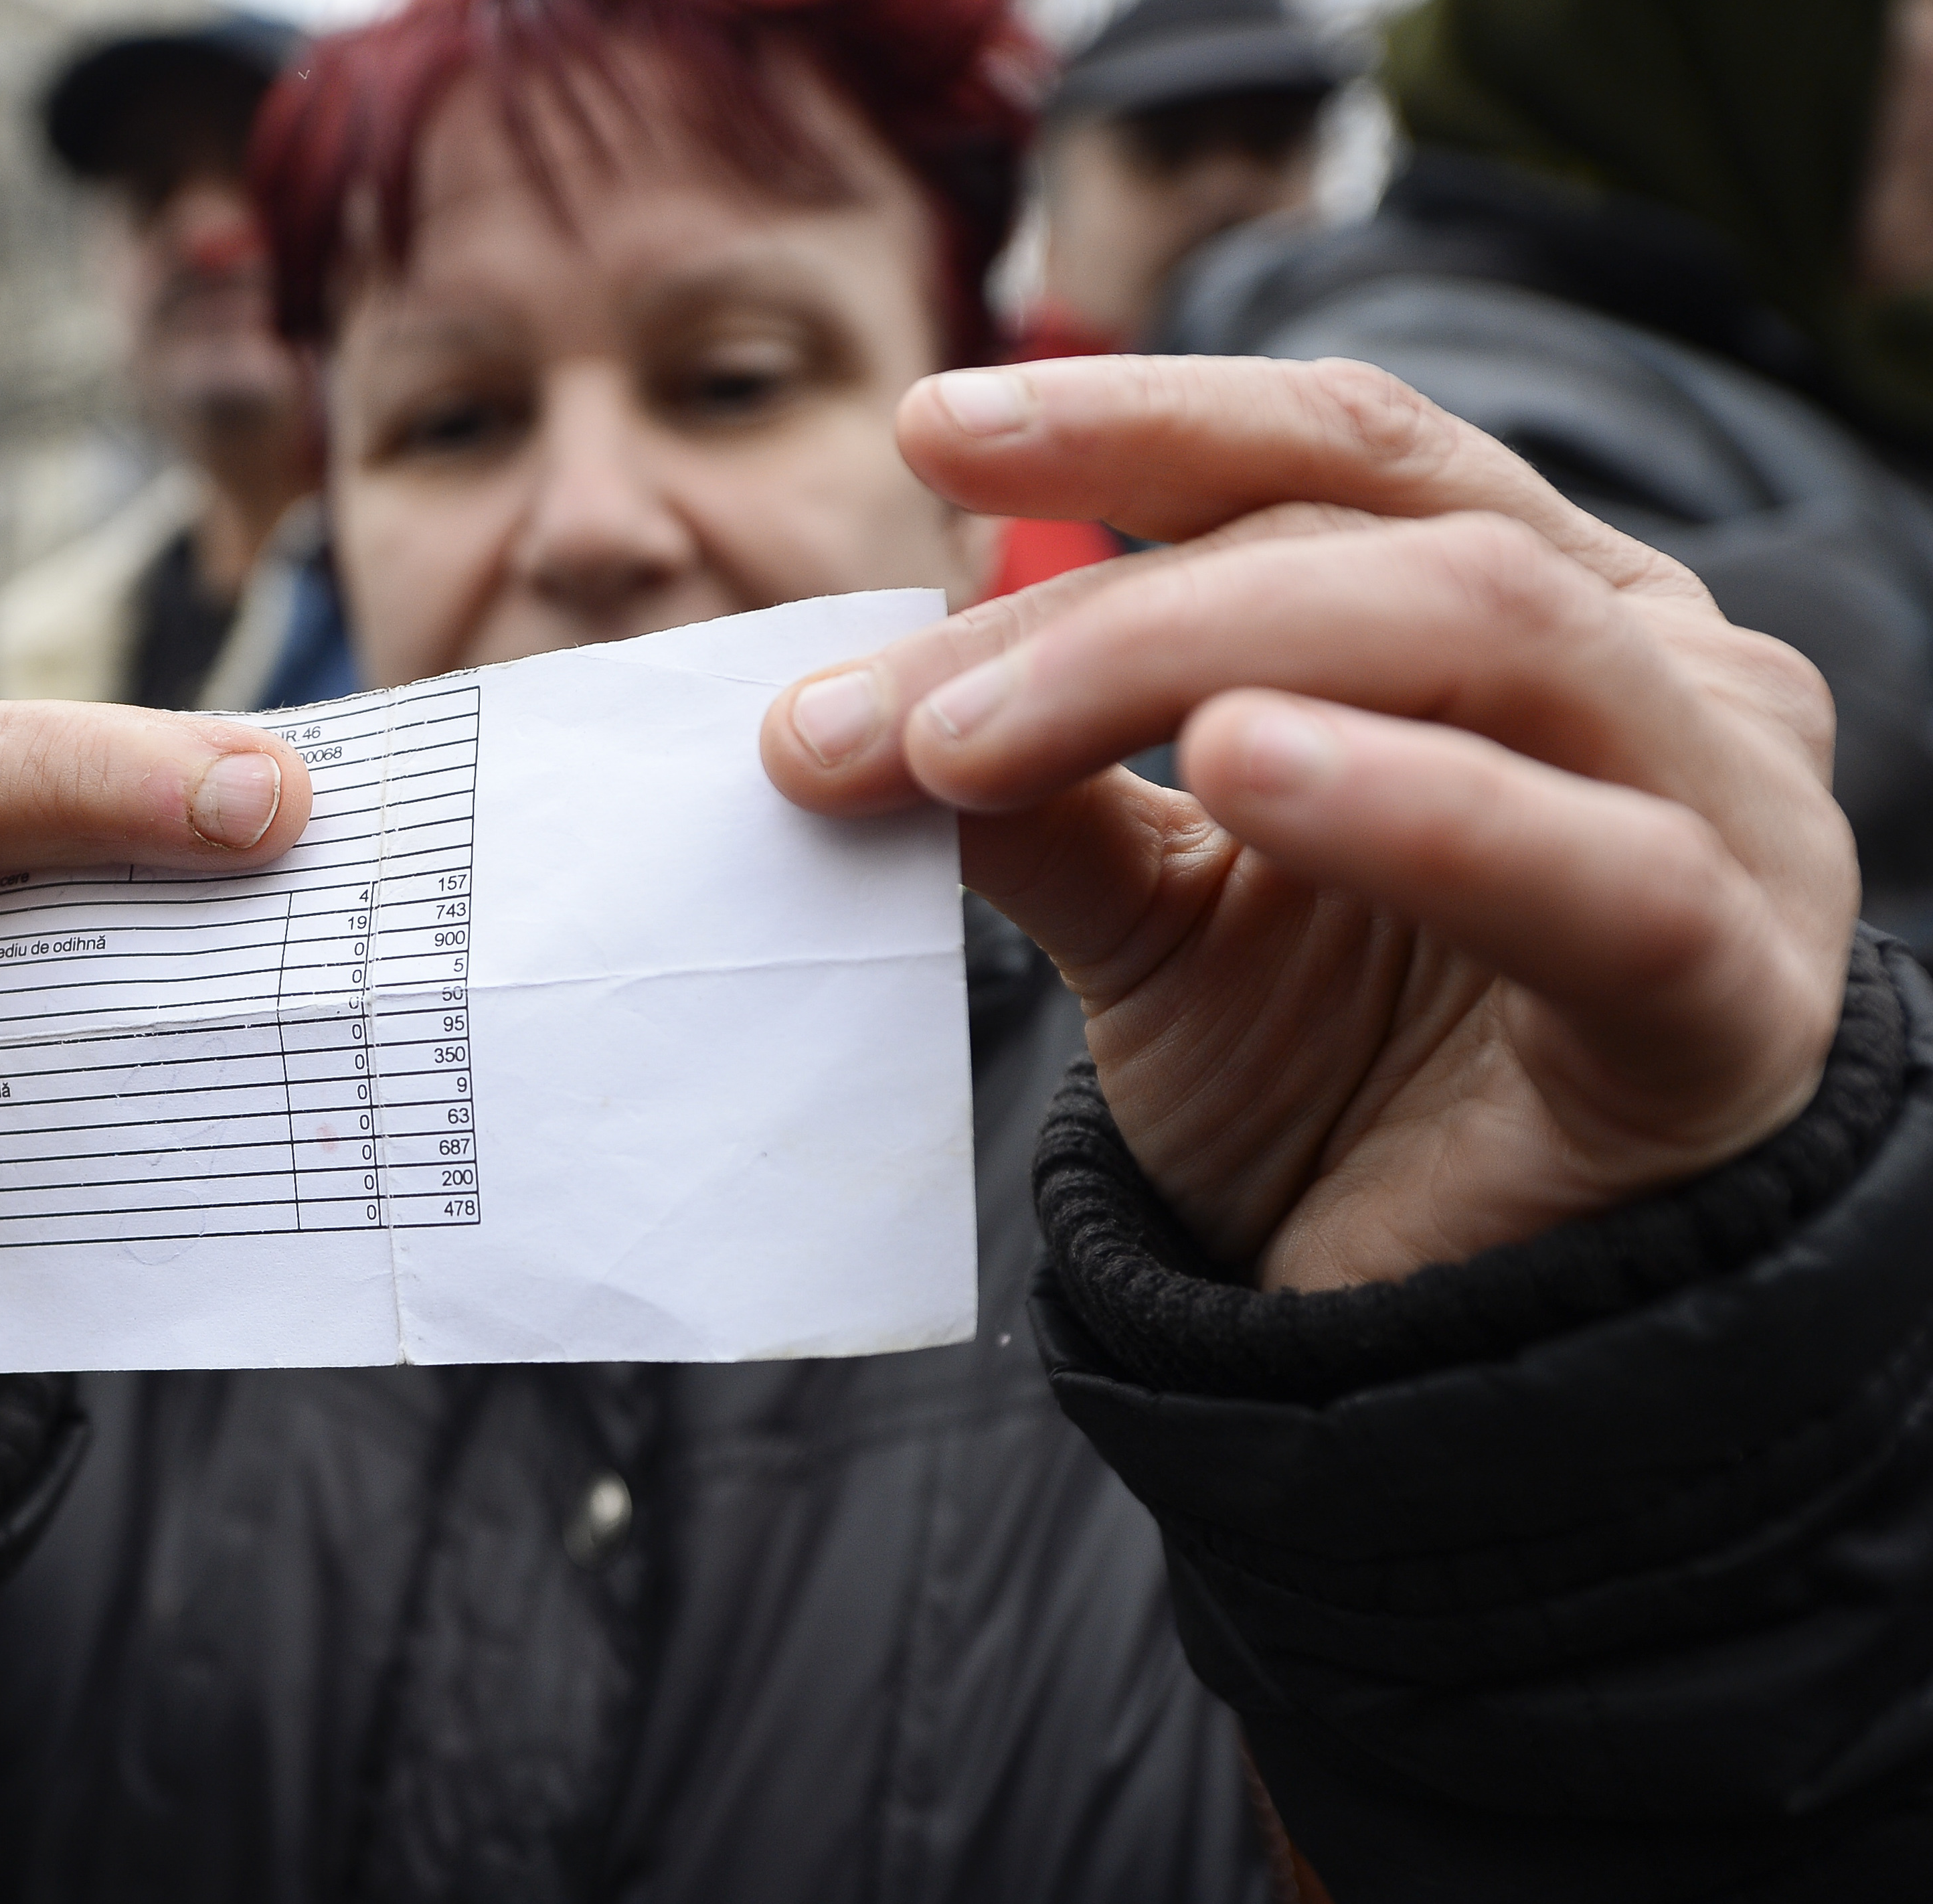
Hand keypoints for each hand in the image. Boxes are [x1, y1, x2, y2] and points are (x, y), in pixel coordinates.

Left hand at [764, 355, 1856, 1291]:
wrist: (1449, 1342)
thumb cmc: (1327, 1088)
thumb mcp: (1155, 914)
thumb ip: (1038, 798)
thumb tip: (840, 715)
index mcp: (1526, 604)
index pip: (1333, 450)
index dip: (1137, 418)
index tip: (930, 432)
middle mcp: (1654, 665)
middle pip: (1373, 534)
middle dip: (1100, 606)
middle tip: (888, 717)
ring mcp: (1728, 815)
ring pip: (1484, 632)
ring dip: (1196, 660)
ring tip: (983, 741)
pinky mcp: (1731, 998)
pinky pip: (1603, 873)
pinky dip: (1420, 808)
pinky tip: (1249, 773)